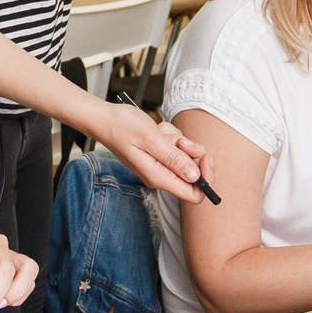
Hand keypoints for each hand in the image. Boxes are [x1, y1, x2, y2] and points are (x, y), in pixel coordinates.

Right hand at [90, 99, 210, 201]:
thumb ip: (173, 158)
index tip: (205, 158)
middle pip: (194, 173)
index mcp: (159, 177)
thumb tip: (195, 176)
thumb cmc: (122, 127)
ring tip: (161, 133)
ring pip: (187, 156)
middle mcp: (161, 175)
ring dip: (180, 141)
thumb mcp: (150, 139)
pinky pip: (178, 146)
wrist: (105, 118)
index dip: (206, 178)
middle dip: (192, 153)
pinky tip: (158, 131)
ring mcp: (160, 165)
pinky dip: (172, 136)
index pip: (194, 194)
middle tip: (180, 140)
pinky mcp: (160, 155)